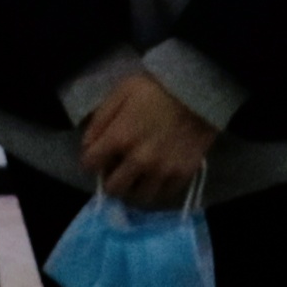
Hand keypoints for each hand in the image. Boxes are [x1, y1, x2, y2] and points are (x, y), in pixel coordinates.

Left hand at [78, 72, 218, 208]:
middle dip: (111, 179)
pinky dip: (157, 187)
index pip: (90, 164)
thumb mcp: (120, 93)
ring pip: (138, 197)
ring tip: (138, 175)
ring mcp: (161, 171)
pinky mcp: (182, 175)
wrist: (197, 91)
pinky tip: (157, 174)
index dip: (92, 160)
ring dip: (134, 187)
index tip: (99, 156)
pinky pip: (163, 194)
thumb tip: (88, 147)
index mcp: (119, 137)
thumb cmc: (155, 89)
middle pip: (113, 189)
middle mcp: (138, 160)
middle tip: (118, 169)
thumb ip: (99, 121)